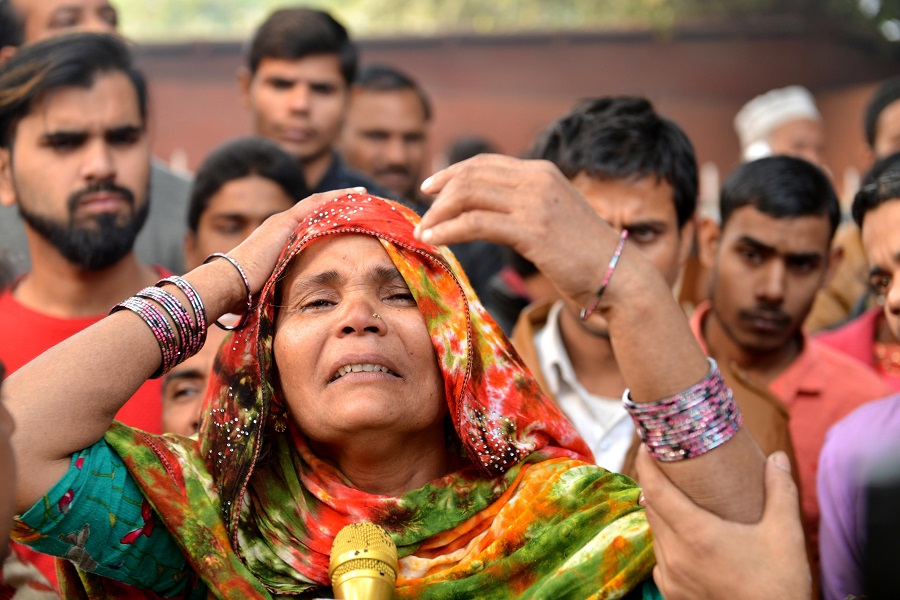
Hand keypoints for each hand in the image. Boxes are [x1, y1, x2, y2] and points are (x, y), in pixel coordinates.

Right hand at [226, 187, 365, 293]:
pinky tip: (355, 197)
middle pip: (316, 208)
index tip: (350, 217)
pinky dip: (336, 199)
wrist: (229, 283)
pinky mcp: (286, 222)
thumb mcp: (273, 285)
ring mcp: (283, 221)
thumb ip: (285, 284)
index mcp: (279, 238)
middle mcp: (281, 225)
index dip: (330, 218)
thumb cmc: (245, 292)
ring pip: (319, 203)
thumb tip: (295, 302)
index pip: (310, 223)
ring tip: (364, 195)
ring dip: (341, 198)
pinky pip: (317, 205)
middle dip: (339, 203)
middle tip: (363, 199)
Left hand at [416, 154, 618, 304]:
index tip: (430, 188)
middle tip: (421, 213)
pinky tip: (434, 240)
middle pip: (472, 175)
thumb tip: (489, 213)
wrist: (621, 276)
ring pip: (469, 195)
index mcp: (542, 172)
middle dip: (440, 193)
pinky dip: (449, 230)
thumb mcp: (554, 218)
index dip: (452, 173)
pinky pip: (476, 223)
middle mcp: (538, 179)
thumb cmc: (586, 256)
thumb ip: (525, 207)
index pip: (485, 163)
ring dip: (439, 213)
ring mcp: (536, 202)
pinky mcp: (533, 230)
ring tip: (423, 231)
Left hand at [637, 447, 810, 599]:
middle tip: (669, 466)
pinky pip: (660, 558)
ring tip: (678, 499)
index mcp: (695, 534)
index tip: (648, 444)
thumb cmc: (779, 585)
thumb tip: (778, 457)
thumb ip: (780, 491)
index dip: (646, 463)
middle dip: (656, 483)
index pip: (654, 489)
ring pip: (655, 533)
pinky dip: (667, 542)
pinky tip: (685, 539)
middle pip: (652, 508)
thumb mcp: (785, 535)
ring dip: (662, 514)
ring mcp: (670, 577)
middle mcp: (675, 555)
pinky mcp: (672, 593)